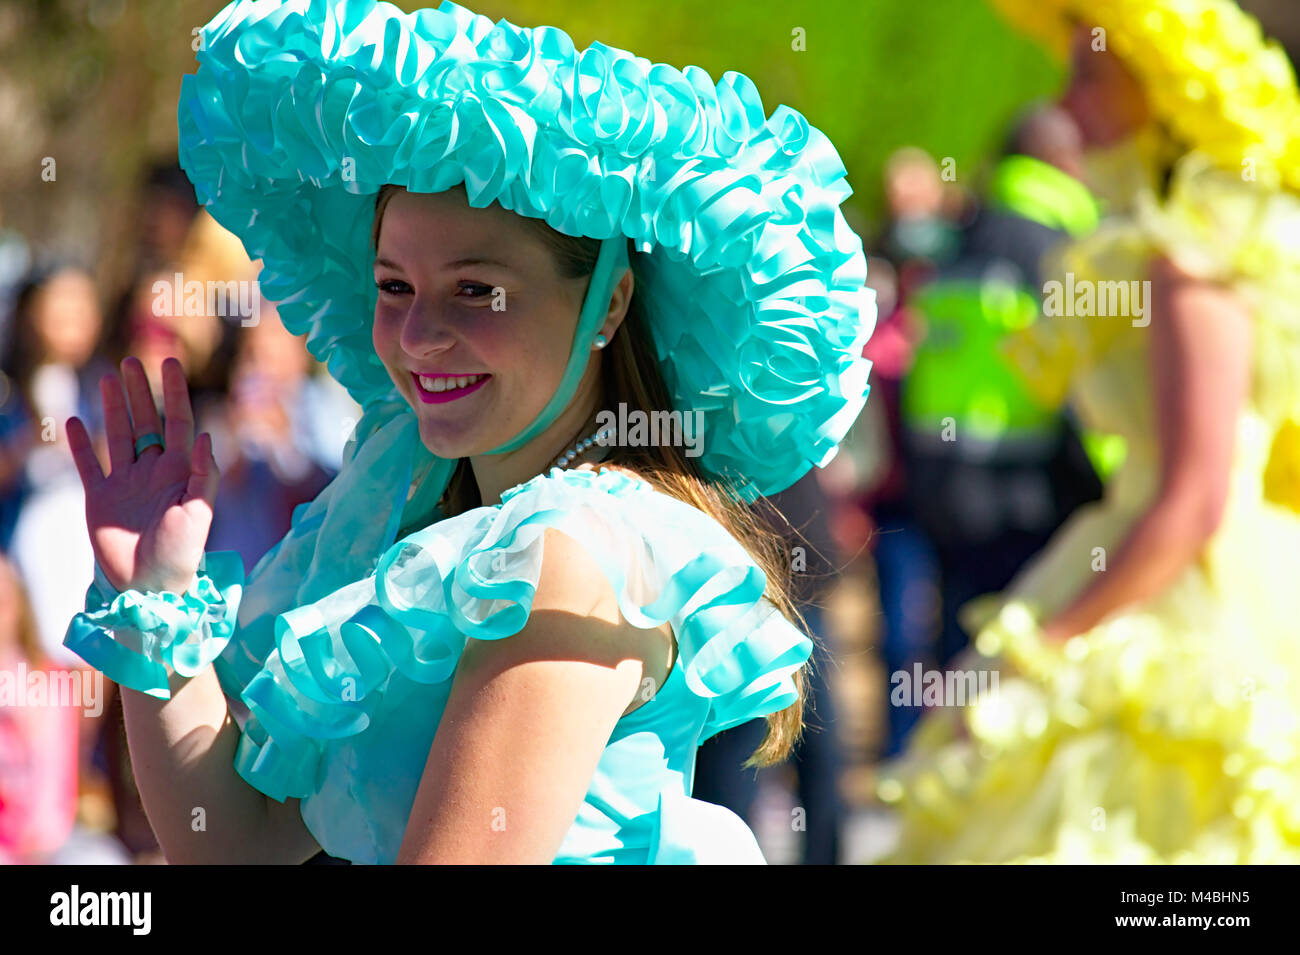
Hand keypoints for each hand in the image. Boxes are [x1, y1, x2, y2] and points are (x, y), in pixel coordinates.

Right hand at [67, 356, 219, 594]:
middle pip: (147, 422)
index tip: (171, 363)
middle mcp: (153, 472)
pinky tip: (76, 421)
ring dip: (114, 408)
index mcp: (181, 472)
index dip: (174, 393)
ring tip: (109, 378)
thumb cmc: (182, 554)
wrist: (150, 587)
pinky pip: (89, 465)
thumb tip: (205, 436)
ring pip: (119, 435)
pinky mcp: (100, 499)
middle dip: (140, 392)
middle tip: (132, 361)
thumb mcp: (200, 514)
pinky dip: (81, 444)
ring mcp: (125, 483)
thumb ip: (206, 475)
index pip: (179, 422)